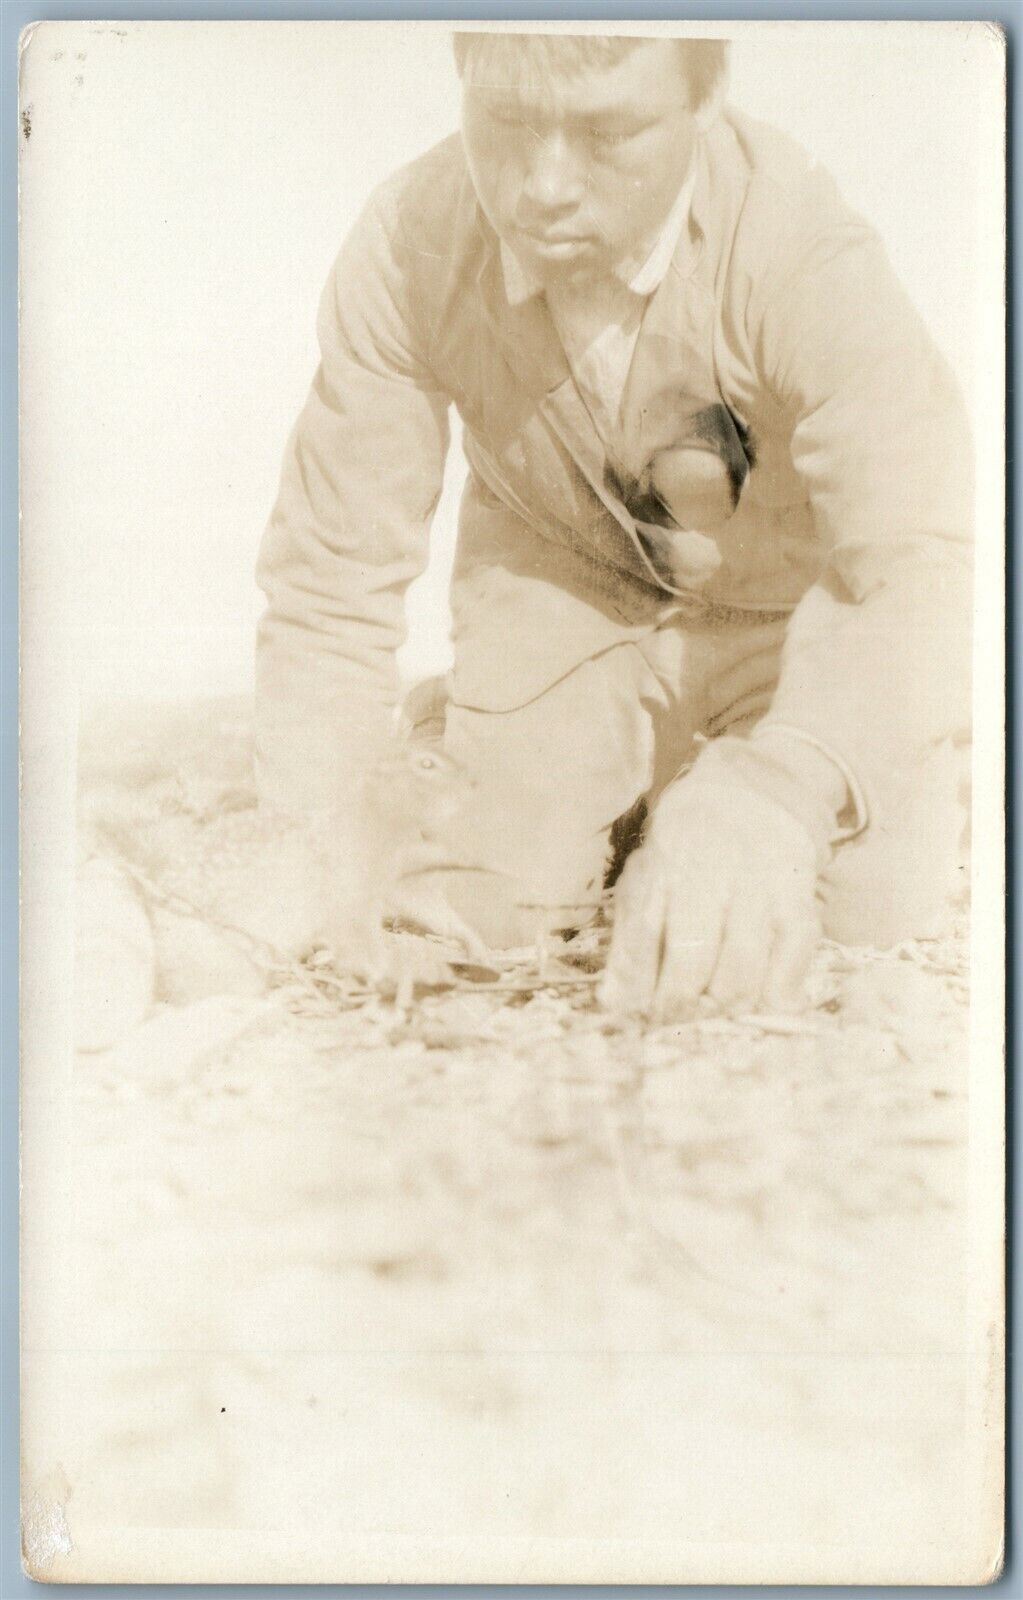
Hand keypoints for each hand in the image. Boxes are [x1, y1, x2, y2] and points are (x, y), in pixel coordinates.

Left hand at [599, 776, 821, 1020]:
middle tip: (676, 1021)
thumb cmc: (689, 850)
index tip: (634, 1015)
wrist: (755, 791)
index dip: (638, 984)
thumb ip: (630, 940)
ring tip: (715, 1013)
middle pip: (692, 956)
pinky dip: (780, 987)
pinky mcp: (799, 896)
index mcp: (664, 864)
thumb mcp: (649, 878)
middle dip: (680, 1003)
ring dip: (726, 1003)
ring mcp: (759, 884)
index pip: (643, 935)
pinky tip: (763, 1000)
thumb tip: (612, 1003)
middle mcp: (711, 871)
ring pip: (742, 964)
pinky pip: (793, 953)